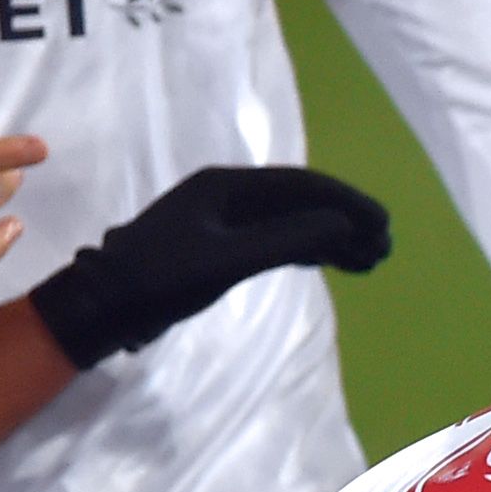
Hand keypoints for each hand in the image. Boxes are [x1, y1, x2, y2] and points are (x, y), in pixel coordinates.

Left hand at [27, 166, 393, 370]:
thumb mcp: (226, 261)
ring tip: (369, 261)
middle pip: (300, 202)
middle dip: (344, 222)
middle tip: (384, 249)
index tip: (383, 224)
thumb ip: (285, 241)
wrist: (106, 305)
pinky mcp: (219, 248)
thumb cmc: (160, 280)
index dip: (346, 203)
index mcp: (226, 187)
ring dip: (330, 239)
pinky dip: (308, 250)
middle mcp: (228, 196)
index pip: (301, 186)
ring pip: (291, 222)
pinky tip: (332, 262)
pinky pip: (276, 241)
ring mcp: (223, 222)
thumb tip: (339, 225)